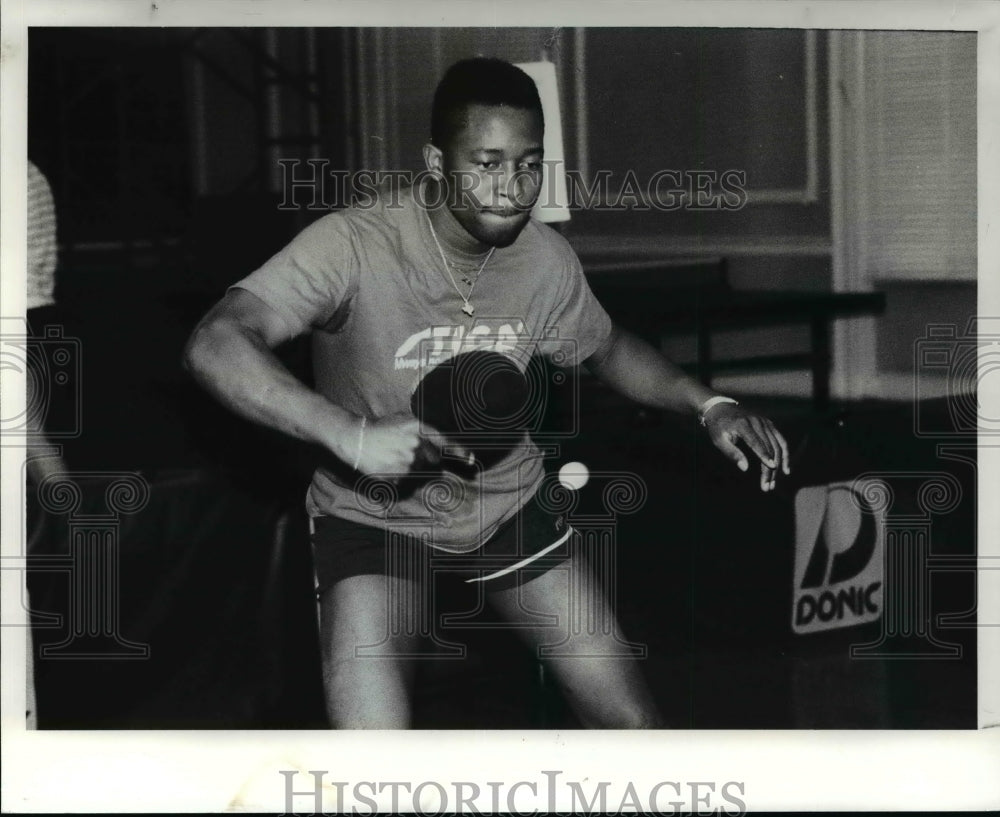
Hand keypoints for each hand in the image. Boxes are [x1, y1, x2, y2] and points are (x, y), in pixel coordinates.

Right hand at [349, 413, 475, 476]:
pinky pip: (405, 479)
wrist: (357, 438)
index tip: (471, 459)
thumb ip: (423, 429)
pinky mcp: (398, 477)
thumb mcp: (404, 420)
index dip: (460, 451)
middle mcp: (417, 446)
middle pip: (433, 459)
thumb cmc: (382, 427)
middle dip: (425, 457)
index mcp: (419, 429)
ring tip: (392, 455)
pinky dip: (398, 474)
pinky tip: (387, 464)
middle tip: (405, 450)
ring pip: (418, 470)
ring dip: (410, 465)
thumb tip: (442, 444)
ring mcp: (408, 463)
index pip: (445, 441)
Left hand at [702, 403, 789, 491]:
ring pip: (777, 445)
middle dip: (770, 468)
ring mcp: (765, 422)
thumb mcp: (719, 441)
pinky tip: (785, 469)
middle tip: (767, 486)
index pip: (756, 442)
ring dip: (778, 465)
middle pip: (769, 447)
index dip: (764, 455)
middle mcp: (757, 421)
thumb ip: (731, 453)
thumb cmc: (718, 428)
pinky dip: (785, 454)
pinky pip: (781, 440)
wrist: (721, 409)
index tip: (771, 467)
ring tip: (773, 483)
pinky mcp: (769, 424)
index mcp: (743, 424)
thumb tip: (745, 468)